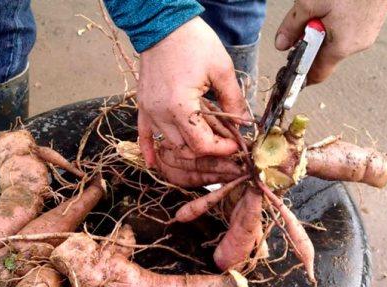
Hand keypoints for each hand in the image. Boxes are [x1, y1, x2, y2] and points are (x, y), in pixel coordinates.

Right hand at [137, 17, 248, 172]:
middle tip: (226, 141)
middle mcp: (161, 113)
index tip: (236, 144)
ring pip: (170, 144)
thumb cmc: (193, 42)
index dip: (222, 149)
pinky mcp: (144, 105)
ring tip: (207, 137)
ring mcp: (150, 110)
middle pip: (186, 149)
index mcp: (180, 105)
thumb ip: (233, 101)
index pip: (202, 144)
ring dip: (188, 146)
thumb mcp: (222, 69)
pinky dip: (148, 148)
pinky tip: (152, 162)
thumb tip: (243, 123)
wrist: (164, 24)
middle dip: (209, 149)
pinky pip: (143, 133)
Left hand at [275, 0, 386, 83]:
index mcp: (341, 47)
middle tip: (304, 20)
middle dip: (310, 41)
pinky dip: (336, 21)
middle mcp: (357, 45)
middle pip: (325, 54)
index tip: (289, 69)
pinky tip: (335, 3)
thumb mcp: (311, 3)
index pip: (317, 74)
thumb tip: (281, 44)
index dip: (301, 74)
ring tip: (322, 6)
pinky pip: (348, 29)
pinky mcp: (372, 21)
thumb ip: (293, 26)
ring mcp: (367, 33)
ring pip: (336, 39)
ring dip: (323, 28)